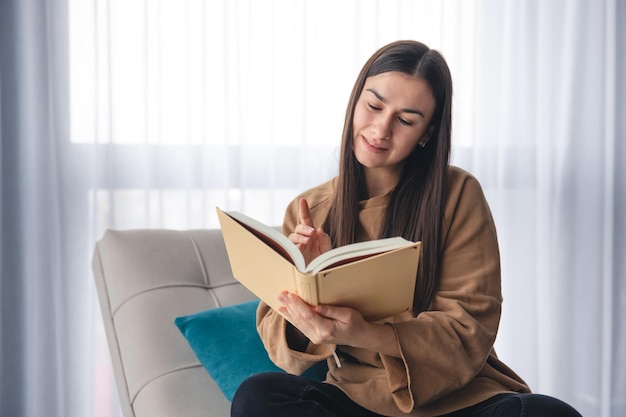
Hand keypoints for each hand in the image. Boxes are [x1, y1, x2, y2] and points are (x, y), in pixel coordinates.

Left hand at [277, 292, 401, 356]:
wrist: (359, 337)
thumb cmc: (356, 324)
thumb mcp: (348, 314)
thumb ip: (331, 310)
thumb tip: (316, 306)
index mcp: (327, 329)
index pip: (308, 315)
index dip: (298, 304)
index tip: (290, 295)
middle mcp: (318, 336)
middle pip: (300, 319)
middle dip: (290, 305)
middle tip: (281, 294)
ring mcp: (315, 338)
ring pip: (298, 323)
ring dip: (289, 311)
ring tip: (280, 301)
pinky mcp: (314, 337)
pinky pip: (301, 326)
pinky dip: (292, 318)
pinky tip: (286, 311)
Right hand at [288, 198, 331, 263]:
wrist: (319, 276)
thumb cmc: (324, 263)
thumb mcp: (328, 250)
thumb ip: (325, 239)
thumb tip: (318, 228)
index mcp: (312, 235)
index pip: (307, 221)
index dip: (304, 210)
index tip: (302, 200)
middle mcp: (303, 239)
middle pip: (299, 228)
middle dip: (304, 228)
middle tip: (312, 233)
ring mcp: (297, 247)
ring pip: (293, 236)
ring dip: (300, 237)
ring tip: (307, 241)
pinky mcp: (293, 255)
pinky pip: (290, 247)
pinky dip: (295, 246)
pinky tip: (300, 247)